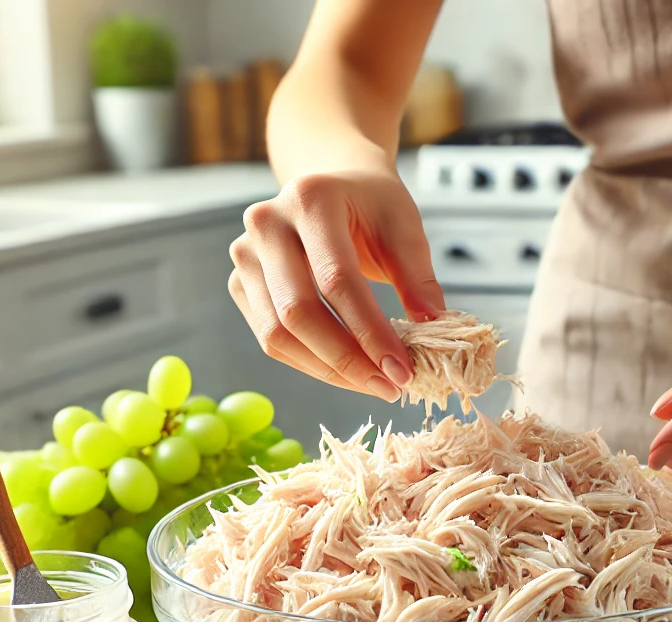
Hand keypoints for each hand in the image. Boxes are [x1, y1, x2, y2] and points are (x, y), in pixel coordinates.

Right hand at [228, 167, 443, 398]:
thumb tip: (432, 326)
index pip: (337, 280)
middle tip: (388, 386)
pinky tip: (347, 373)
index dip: (370, 332)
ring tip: (372, 384)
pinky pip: (270, 341)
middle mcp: (266, 224)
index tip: (401, 370)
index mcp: (309, 199)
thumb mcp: (404, 228)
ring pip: (277, 335)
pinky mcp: (240, 285)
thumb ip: (418, 277)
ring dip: (328, 371)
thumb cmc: (370, 206)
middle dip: (347, 360)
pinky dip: (310, 365)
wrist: (331, 185)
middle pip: (297, 312)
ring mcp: (245, 256)